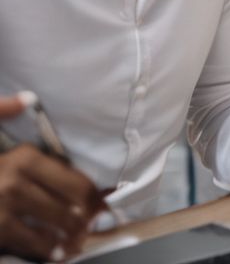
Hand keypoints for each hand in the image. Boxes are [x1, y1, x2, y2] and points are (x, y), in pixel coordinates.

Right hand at [0, 97, 103, 261]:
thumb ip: (1, 111)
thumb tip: (26, 98)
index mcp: (24, 157)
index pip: (77, 183)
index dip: (95, 197)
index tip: (102, 204)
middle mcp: (16, 182)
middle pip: (70, 208)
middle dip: (86, 221)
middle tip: (94, 226)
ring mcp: (3, 209)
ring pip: (53, 229)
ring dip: (72, 238)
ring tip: (79, 241)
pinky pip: (30, 243)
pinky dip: (48, 251)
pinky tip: (58, 253)